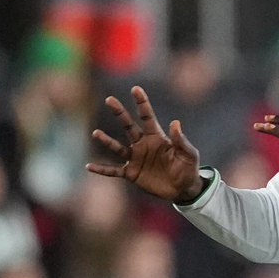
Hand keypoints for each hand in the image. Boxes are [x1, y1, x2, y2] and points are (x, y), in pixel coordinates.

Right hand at [87, 86, 202, 203]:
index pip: (147, 117)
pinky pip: (114, 170)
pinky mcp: (131, 173)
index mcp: (157, 137)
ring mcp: (136, 158)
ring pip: (118, 147)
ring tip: (96, 133)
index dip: (142, 103)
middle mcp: (143, 144)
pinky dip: (102, 169)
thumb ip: (181, 141)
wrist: (183, 188)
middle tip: (110, 99)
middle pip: (128, 126)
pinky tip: (89, 166)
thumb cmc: (188, 169)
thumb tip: (175, 123)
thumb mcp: (189, 154)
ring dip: (107, 141)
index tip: (135, 89)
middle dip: (120, 113)